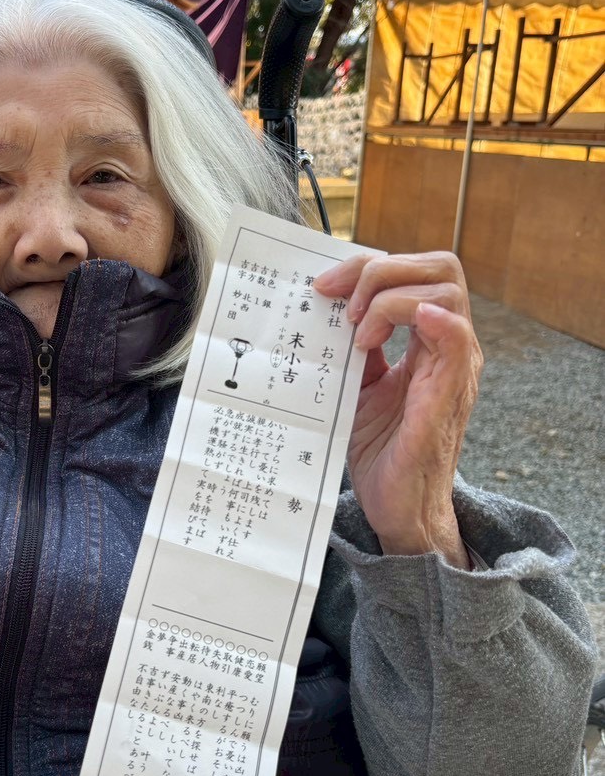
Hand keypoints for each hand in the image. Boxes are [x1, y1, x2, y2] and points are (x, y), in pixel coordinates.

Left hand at [313, 251, 482, 567]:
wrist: (396, 508)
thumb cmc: (379, 451)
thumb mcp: (354, 386)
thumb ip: (349, 347)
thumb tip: (320, 307)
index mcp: (427, 339)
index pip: (414, 273)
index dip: (368, 266)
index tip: (322, 286)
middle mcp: (447, 346)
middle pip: (438, 267)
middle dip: (379, 268)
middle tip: (334, 297)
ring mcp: (453, 367)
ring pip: (445, 290)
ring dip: (388, 297)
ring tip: (355, 332)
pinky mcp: (447, 394)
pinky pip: (455, 337)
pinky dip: (423, 317)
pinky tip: (377, 331)